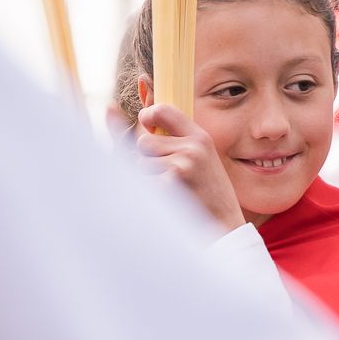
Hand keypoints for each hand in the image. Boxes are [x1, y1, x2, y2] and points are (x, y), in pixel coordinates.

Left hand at [135, 104, 244, 231]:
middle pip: (143, 143)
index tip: (145, 124)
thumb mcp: (201, 161)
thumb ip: (174, 141)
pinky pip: (142, 184)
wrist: (226, 229)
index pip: (164, 110)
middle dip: (147, 160)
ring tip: (173, 193)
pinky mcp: (172, 184)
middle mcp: (192, 148)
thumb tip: (112, 110)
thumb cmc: (209, 196)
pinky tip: (170, 204)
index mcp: (200, 138)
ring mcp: (182, 165)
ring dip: (148, 181)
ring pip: (140, 165)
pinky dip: (150, 196)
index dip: (148, 116)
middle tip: (169, 178)